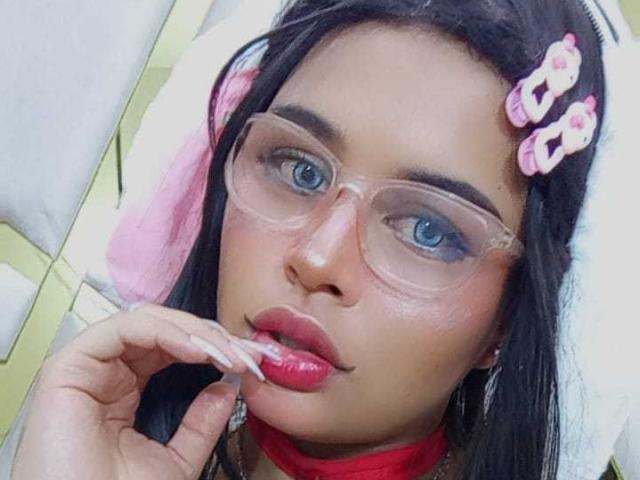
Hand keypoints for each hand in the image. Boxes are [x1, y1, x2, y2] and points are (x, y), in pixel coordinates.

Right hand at [11, 304, 266, 479]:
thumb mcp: (177, 460)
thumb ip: (201, 424)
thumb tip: (228, 388)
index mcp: (125, 389)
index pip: (173, 349)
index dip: (215, 347)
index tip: (252, 360)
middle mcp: (105, 373)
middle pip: (164, 330)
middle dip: (211, 336)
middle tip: (247, 353)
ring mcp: (86, 367)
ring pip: (147, 322)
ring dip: (194, 332)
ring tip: (227, 354)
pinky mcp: (68, 366)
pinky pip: (123, 329)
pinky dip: (165, 333)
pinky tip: (197, 351)